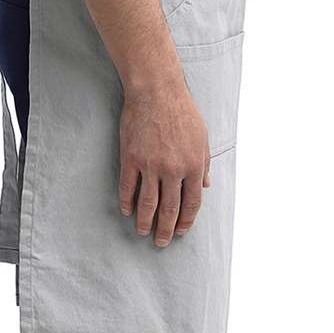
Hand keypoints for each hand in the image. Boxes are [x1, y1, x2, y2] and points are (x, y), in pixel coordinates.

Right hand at [117, 76, 211, 246]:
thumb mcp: (202, 137)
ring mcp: (150, 165)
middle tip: (162, 242)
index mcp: (193, 166)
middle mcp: (173, 170)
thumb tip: (206, 185)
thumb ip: (204, 163)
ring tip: (143, 232)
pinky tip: (127, 210)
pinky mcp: (131, 158)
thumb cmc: (182, 110)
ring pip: (147, 203)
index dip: (187, 220)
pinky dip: (127, 202)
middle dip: (166, 229)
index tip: (182, 231)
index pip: (191, 203)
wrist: (156, 91)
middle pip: (170, 209)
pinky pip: (128, 187)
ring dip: (145, 221)